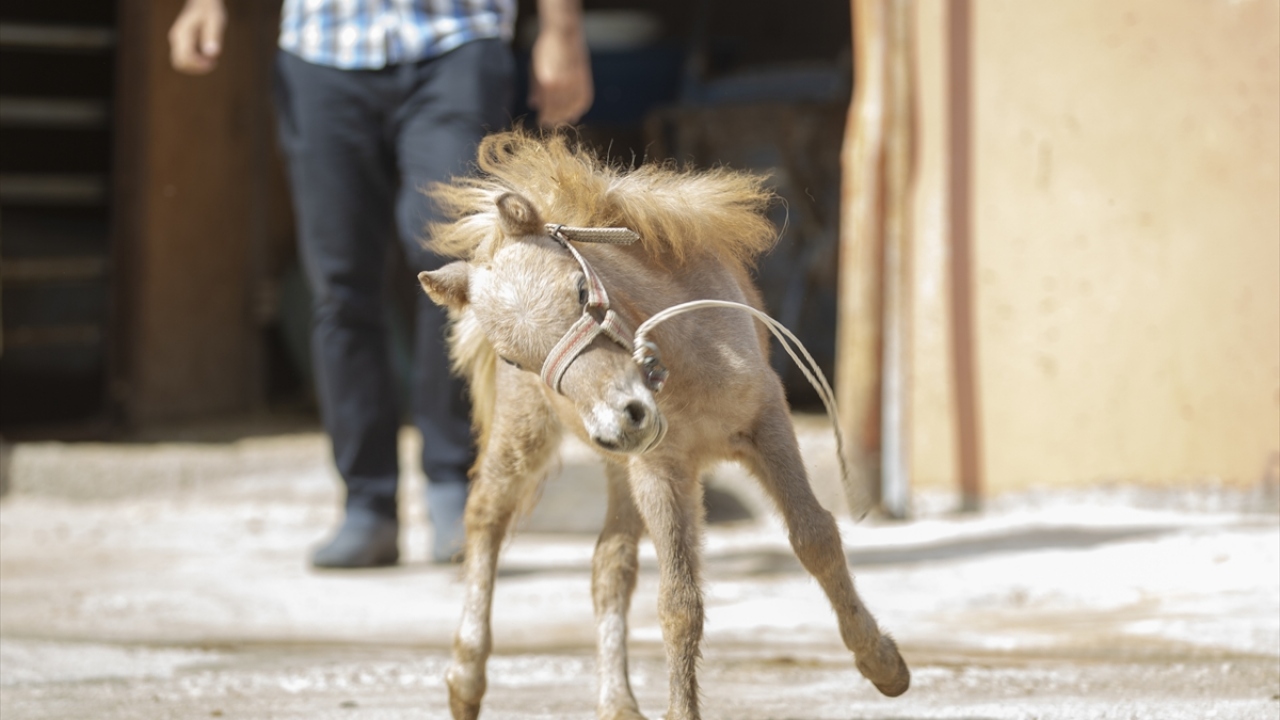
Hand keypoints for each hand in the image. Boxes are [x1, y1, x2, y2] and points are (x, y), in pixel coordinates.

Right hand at [168, 0, 226, 73]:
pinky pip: (184, 60)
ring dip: (197, 66)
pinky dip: (196, 63)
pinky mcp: (181, 44)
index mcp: (182, 34)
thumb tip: (212, 54)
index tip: (213, 61)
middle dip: (197, 68)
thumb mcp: (215, 21)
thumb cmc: (210, 11)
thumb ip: (213, 36)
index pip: (183, 59)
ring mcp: (177, 42)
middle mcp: (176, 39)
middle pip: (180, 64)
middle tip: (213, 62)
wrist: (202, 3)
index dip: (198, 66)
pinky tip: (208, 57)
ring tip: (211, 60)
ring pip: (181, 64)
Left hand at [528, 12, 592, 126]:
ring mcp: (575, 84)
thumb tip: (534, 106)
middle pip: (559, 112)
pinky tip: (574, 112)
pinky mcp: (585, 81)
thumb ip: (535, 90)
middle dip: (554, 120)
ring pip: (572, 109)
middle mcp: (563, 86)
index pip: (546, 110)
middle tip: (550, 124)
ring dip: (566, 116)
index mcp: (548, 83)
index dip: (544, 118)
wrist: (564, 33)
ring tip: (562, 120)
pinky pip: (583, 102)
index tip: (541, 122)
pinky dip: (578, 109)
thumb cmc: (545, 50)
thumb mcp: (534, 69)